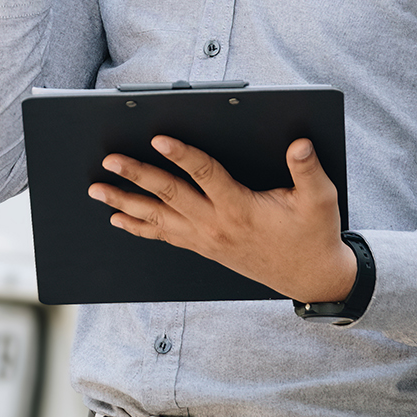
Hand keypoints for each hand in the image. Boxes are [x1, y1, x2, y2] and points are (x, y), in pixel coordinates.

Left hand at [88, 136, 356, 304]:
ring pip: (157, 218)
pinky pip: (163, 236)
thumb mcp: (320, 200)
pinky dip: (137, 227)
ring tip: (96, 189)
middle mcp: (216, 224)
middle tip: (109, 160)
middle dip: (136, 176)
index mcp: (241, 208)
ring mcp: (205, 238)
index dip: (182, 155)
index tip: (158, 139)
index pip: (205, 176)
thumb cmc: (313, 234)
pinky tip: (116, 218)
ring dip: (124, 202)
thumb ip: (308, 169)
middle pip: (169, 195)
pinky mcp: (203, 247)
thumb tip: (299, 144)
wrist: (310, 277)